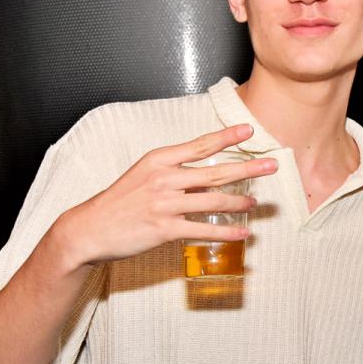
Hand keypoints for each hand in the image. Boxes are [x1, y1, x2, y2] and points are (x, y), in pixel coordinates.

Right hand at [53, 125, 277, 267]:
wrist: (90, 228)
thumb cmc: (120, 201)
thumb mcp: (144, 175)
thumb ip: (174, 172)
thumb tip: (208, 176)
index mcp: (159, 160)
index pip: (200, 145)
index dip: (227, 138)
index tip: (249, 131)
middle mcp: (164, 178)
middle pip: (215, 172)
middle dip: (248, 169)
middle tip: (272, 165)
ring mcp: (165, 204)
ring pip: (213, 202)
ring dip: (239, 202)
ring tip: (255, 203)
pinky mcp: (164, 229)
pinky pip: (202, 229)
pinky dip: (226, 232)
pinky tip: (242, 233)